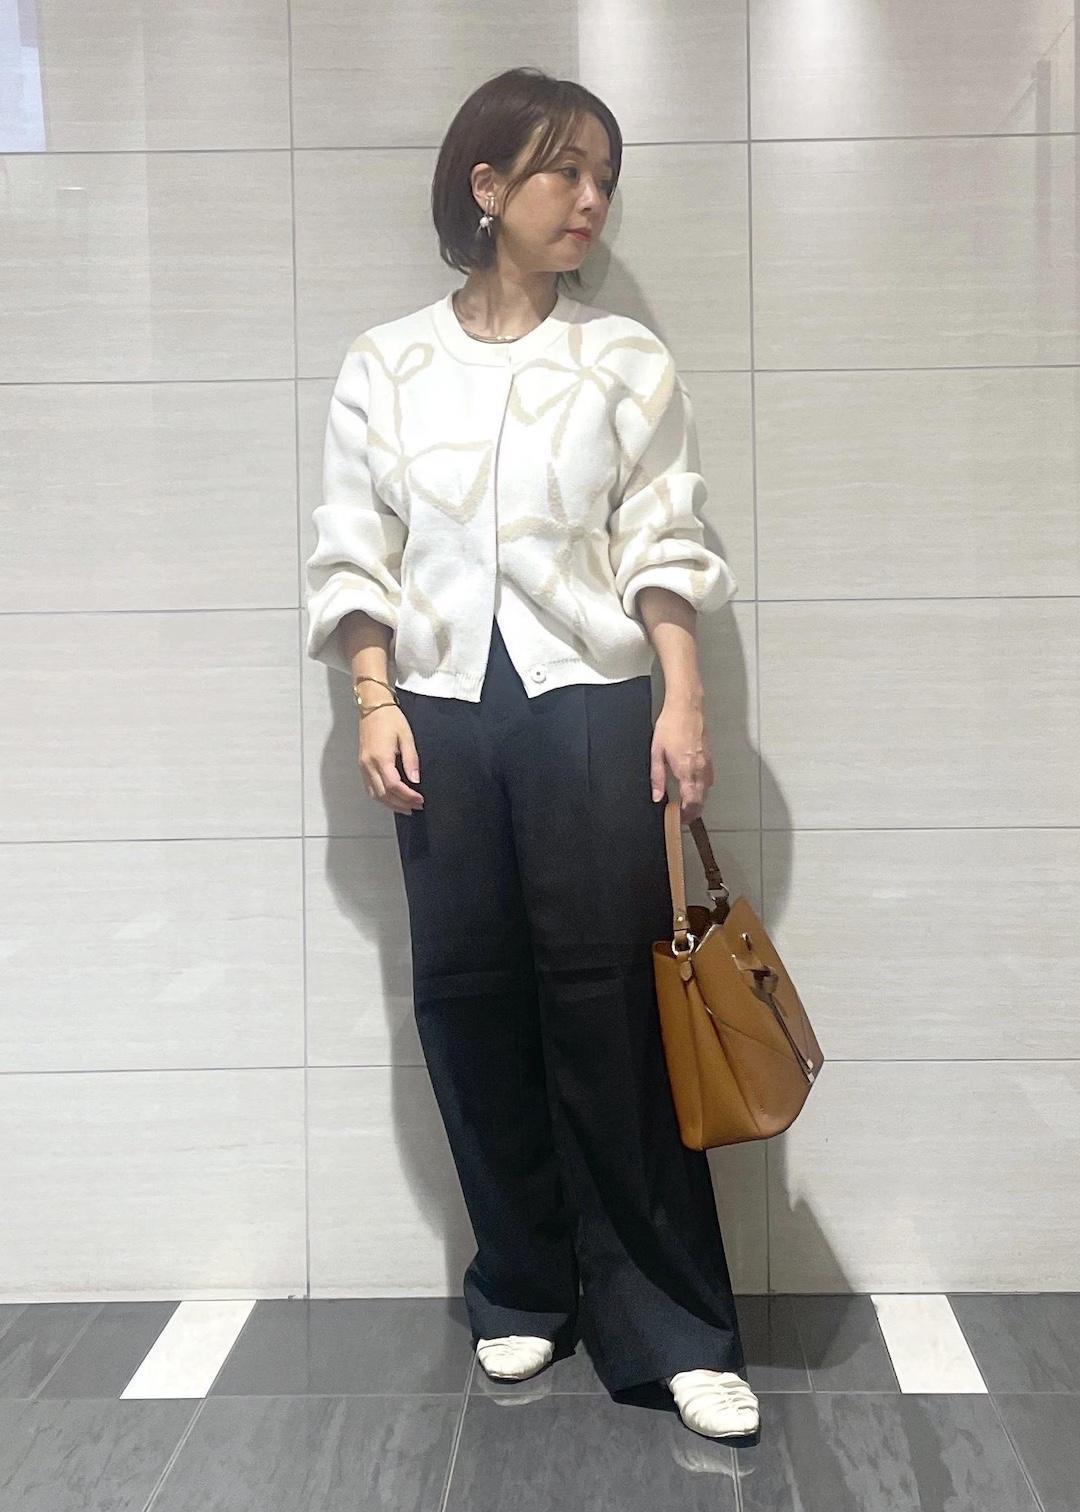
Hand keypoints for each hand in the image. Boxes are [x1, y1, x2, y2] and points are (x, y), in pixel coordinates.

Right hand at [359, 706, 424, 812]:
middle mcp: (369, 764)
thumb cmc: (390, 718)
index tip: (420, 800)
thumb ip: (411, 760)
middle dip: (401, 804)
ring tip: (406, 807)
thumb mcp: (406, 736)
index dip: (407, 796)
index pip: (393, 785)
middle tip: (416, 807)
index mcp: (380, 757)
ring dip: (391, 804)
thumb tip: (415, 780)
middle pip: (383, 794)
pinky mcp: (362, 764)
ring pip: (375, 794)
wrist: (373, 707)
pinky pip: (370, 787)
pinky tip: (392, 799)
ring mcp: (363, 765)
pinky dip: (381, 797)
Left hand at [649, 695, 712, 825]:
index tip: (678, 819)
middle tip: (683, 817)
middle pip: (701, 800)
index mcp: (685, 770)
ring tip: (687, 805)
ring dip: (699, 800)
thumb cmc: (670, 725)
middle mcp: (699, 769)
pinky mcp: (709, 757)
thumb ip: (656, 777)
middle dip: (693, 811)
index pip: (690, 801)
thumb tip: (657, 796)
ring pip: (706, 790)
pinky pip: (709, 779)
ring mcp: (706, 763)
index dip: (686, 814)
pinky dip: (703, 788)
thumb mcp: (656, 752)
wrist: (686, 707)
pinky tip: (694, 787)